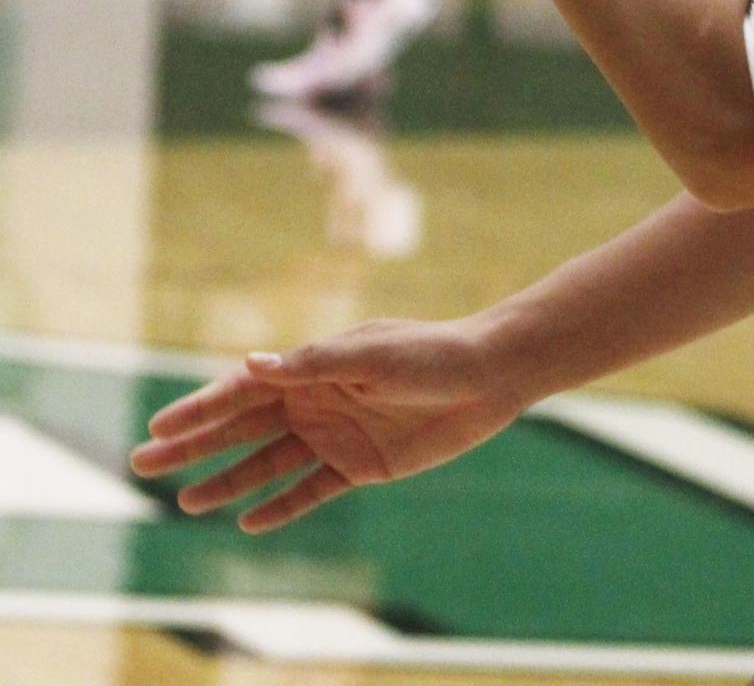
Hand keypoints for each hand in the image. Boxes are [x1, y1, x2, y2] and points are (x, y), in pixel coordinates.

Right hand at [129, 317, 524, 531]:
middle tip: (143, 466)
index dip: (200, 410)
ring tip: (187, 503)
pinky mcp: (362, 464)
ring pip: (269, 462)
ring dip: (229, 481)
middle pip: (243, 428)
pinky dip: (281, 505)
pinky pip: (311, 490)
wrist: (488, 376)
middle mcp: (318, 399)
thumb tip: (249, 365)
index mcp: (314, 366)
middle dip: (195, 446)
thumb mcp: (372, 354)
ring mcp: (337, 433)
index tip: (158, 429)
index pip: (244, 390)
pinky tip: (249, 521)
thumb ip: (313, 364)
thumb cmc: (431, 353)